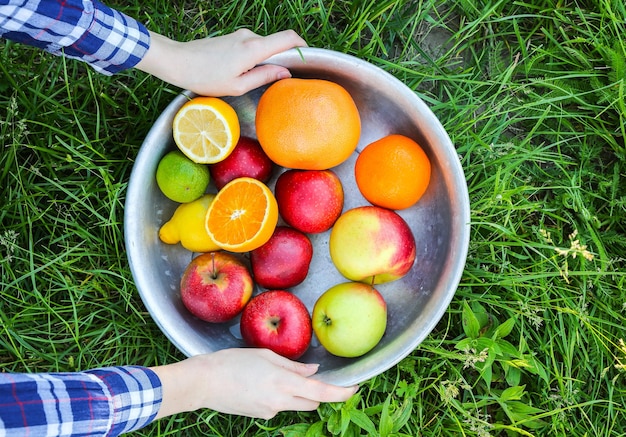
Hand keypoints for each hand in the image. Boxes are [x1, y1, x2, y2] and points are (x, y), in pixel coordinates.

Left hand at [135, 29, 306, 95]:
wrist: (177, 61)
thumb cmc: (205, 77)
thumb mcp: (238, 86)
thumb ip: (264, 77)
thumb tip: (285, 72)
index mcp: (254, 48)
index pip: (288, 38)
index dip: (303, 47)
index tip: (307, 61)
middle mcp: (249, 36)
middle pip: (277, 44)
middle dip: (281, 60)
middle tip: (277, 82)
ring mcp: (240, 35)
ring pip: (264, 48)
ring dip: (265, 62)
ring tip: (252, 81)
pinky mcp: (233, 38)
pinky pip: (252, 48)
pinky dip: (255, 60)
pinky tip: (242, 74)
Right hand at [151, 348, 357, 419]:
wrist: (203, 383)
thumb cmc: (232, 362)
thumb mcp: (265, 356)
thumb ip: (293, 366)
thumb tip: (313, 370)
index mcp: (283, 383)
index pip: (322, 393)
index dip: (342, 393)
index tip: (355, 389)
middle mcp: (280, 402)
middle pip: (312, 402)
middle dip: (318, 392)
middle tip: (311, 376)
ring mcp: (270, 412)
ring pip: (296, 405)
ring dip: (298, 394)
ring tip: (276, 376)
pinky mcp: (260, 416)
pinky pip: (279, 406)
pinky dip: (279, 396)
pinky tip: (260, 383)